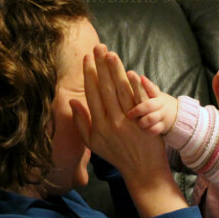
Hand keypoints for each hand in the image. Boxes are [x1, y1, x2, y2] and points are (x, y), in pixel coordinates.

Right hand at [70, 45, 186, 217]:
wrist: (142, 170)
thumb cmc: (116, 155)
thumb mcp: (93, 142)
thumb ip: (82, 122)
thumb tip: (72, 101)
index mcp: (99, 125)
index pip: (92, 94)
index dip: (89, 74)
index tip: (86, 58)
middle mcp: (113, 121)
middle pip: (105, 88)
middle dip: (101, 66)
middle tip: (98, 47)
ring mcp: (130, 121)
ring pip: (121, 91)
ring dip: (116, 70)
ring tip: (111, 53)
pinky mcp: (146, 121)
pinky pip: (140, 100)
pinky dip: (136, 86)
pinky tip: (131, 72)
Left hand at [126, 75, 178, 135]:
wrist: (175, 115)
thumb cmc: (157, 102)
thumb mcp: (152, 93)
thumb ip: (142, 86)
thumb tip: (129, 73)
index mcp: (156, 94)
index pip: (150, 87)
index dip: (144, 83)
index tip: (131, 75)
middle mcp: (160, 104)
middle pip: (149, 105)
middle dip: (138, 109)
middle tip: (129, 114)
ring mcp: (162, 115)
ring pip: (151, 119)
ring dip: (142, 121)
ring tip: (137, 122)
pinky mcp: (162, 126)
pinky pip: (154, 130)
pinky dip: (148, 130)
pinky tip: (143, 130)